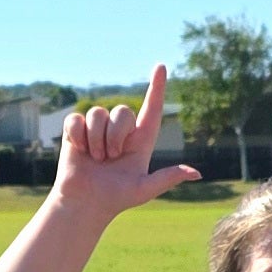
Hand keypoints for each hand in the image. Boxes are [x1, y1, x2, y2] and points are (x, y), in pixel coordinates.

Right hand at [51, 64, 198, 222]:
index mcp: (140, 140)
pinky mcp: (75, 130)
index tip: (161, 67)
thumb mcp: (144, 190)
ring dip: (96, 140)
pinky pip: (77, 118)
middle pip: (121, 111)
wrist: (85, 204)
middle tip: (110, 158)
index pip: (151, 108)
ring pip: (98, 113)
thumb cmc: (116, 199)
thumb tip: (196, 174)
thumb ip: (167, 178)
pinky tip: (78, 150)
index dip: (157, 87)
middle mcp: (120, 131)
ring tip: (96, 159)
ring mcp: (97, 129)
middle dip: (115, 135)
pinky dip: (77, 135)